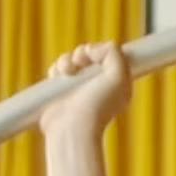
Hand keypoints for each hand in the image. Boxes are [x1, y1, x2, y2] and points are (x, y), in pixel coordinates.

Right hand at [38, 42, 129, 175]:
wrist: (73, 127)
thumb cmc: (98, 106)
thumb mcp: (119, 76)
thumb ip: (114, 53)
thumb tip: (93, 49)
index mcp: (116, 82)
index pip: (110, 55)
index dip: (101, 50)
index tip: (96, 55)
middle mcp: (97, 83)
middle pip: (89, 54)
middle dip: (83, 52)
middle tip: (81, 61)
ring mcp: (78, 87)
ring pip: (72, 59)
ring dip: (67, 60)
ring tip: (67, 71)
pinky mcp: (60, 90)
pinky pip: (57, 69)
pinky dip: (57, 69)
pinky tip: (59, 76)